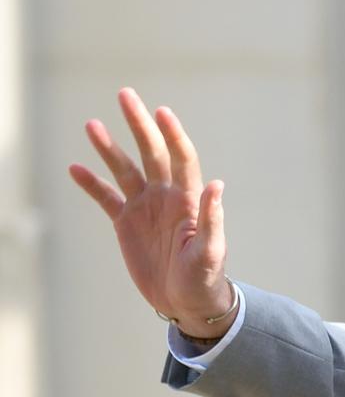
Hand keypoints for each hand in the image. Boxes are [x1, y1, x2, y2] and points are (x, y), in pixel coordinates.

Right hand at [68, 87, 232, 337]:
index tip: (162, 111)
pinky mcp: (127, 223)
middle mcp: (167, 197)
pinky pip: (106, 198)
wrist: (187, 301)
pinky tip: (75, 168)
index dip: (173, 135)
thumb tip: (217, 184)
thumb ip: (212, 220)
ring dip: (109, 148)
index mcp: (188, 199)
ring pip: (125, 170)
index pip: (181, 158)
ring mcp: (145, 208)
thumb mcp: (210, 252)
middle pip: (151, 153)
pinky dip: (92, 183)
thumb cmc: (204, 278)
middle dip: (140, 125)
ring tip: (91, 124)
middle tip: (126, 95)